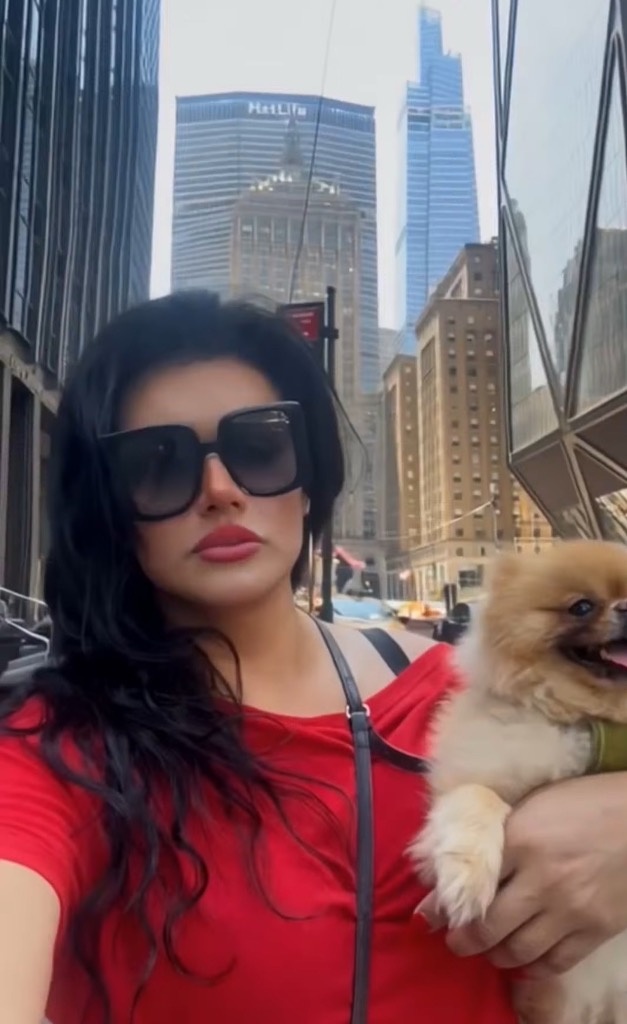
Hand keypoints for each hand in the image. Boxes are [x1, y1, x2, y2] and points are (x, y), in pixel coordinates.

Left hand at [417, 773, 626, 976]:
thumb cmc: (585, 802)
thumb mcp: (535, 805)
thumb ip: (501, 833)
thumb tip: (465, 855)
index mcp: (519, 840)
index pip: (470, 883)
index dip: (446, 903)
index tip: (431, 914)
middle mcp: (540, 880)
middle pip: (488, 927)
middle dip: (464, 940)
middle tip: (456, 941)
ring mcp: (570, 910)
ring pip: (519, 951)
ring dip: (496, 956)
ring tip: (488, 951)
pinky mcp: (595, 930)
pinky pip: (557, 962)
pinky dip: (535, 967)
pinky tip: (526, 962)